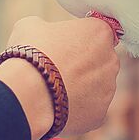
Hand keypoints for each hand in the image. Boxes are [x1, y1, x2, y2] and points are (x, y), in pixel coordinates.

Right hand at [0, 16, 119, 139]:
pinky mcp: (101, 113)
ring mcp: (108, 88)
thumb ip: (48, 27)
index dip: (80, 39)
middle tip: (58, 69)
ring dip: (81, 87)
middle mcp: (111, 60)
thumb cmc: (30, 55)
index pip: (97, 33)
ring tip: (54, 90)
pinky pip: (90, 109)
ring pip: (97, 86)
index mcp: (100, 33)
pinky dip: (77, 109)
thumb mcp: (31, 26)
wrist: (27, 95)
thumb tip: (46, 33)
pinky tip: (58, 106)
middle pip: (100, 60)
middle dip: (83, 64)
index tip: (65, 46)